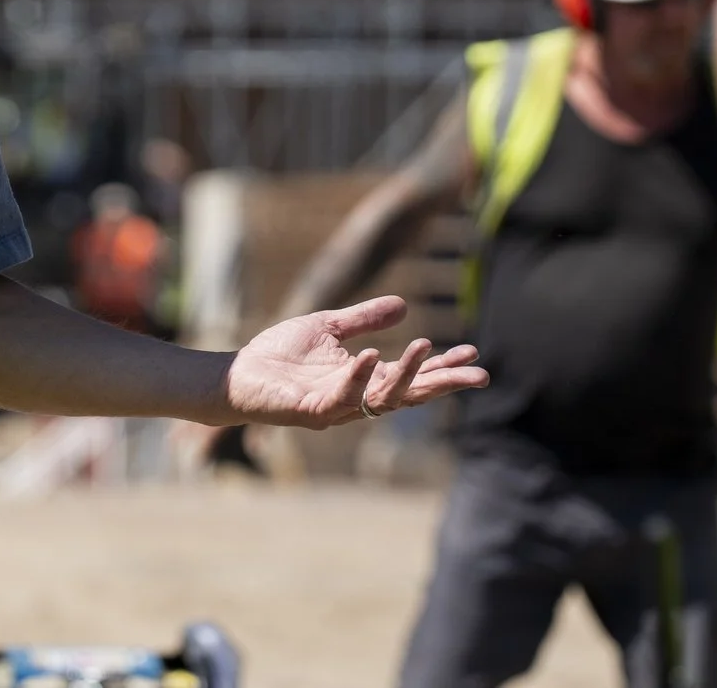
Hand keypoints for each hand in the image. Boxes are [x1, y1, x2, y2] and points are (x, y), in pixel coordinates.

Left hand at [219, 296, 486, 428]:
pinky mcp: (308, 410)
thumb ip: (363, 320)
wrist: (238, 373)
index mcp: (364, 378)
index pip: (412, 375)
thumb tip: (403, 305)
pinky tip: (370, 356)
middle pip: (409, 395)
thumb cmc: (280, 355)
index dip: (441, 366)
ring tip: (425, 349)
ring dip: (405, 376)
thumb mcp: (329, 327)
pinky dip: (356, 378)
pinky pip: (339, 399)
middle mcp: (357, 398)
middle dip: (443, 384)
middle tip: (478, 375)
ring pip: (380, 398)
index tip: (472, 353)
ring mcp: (335, 407)